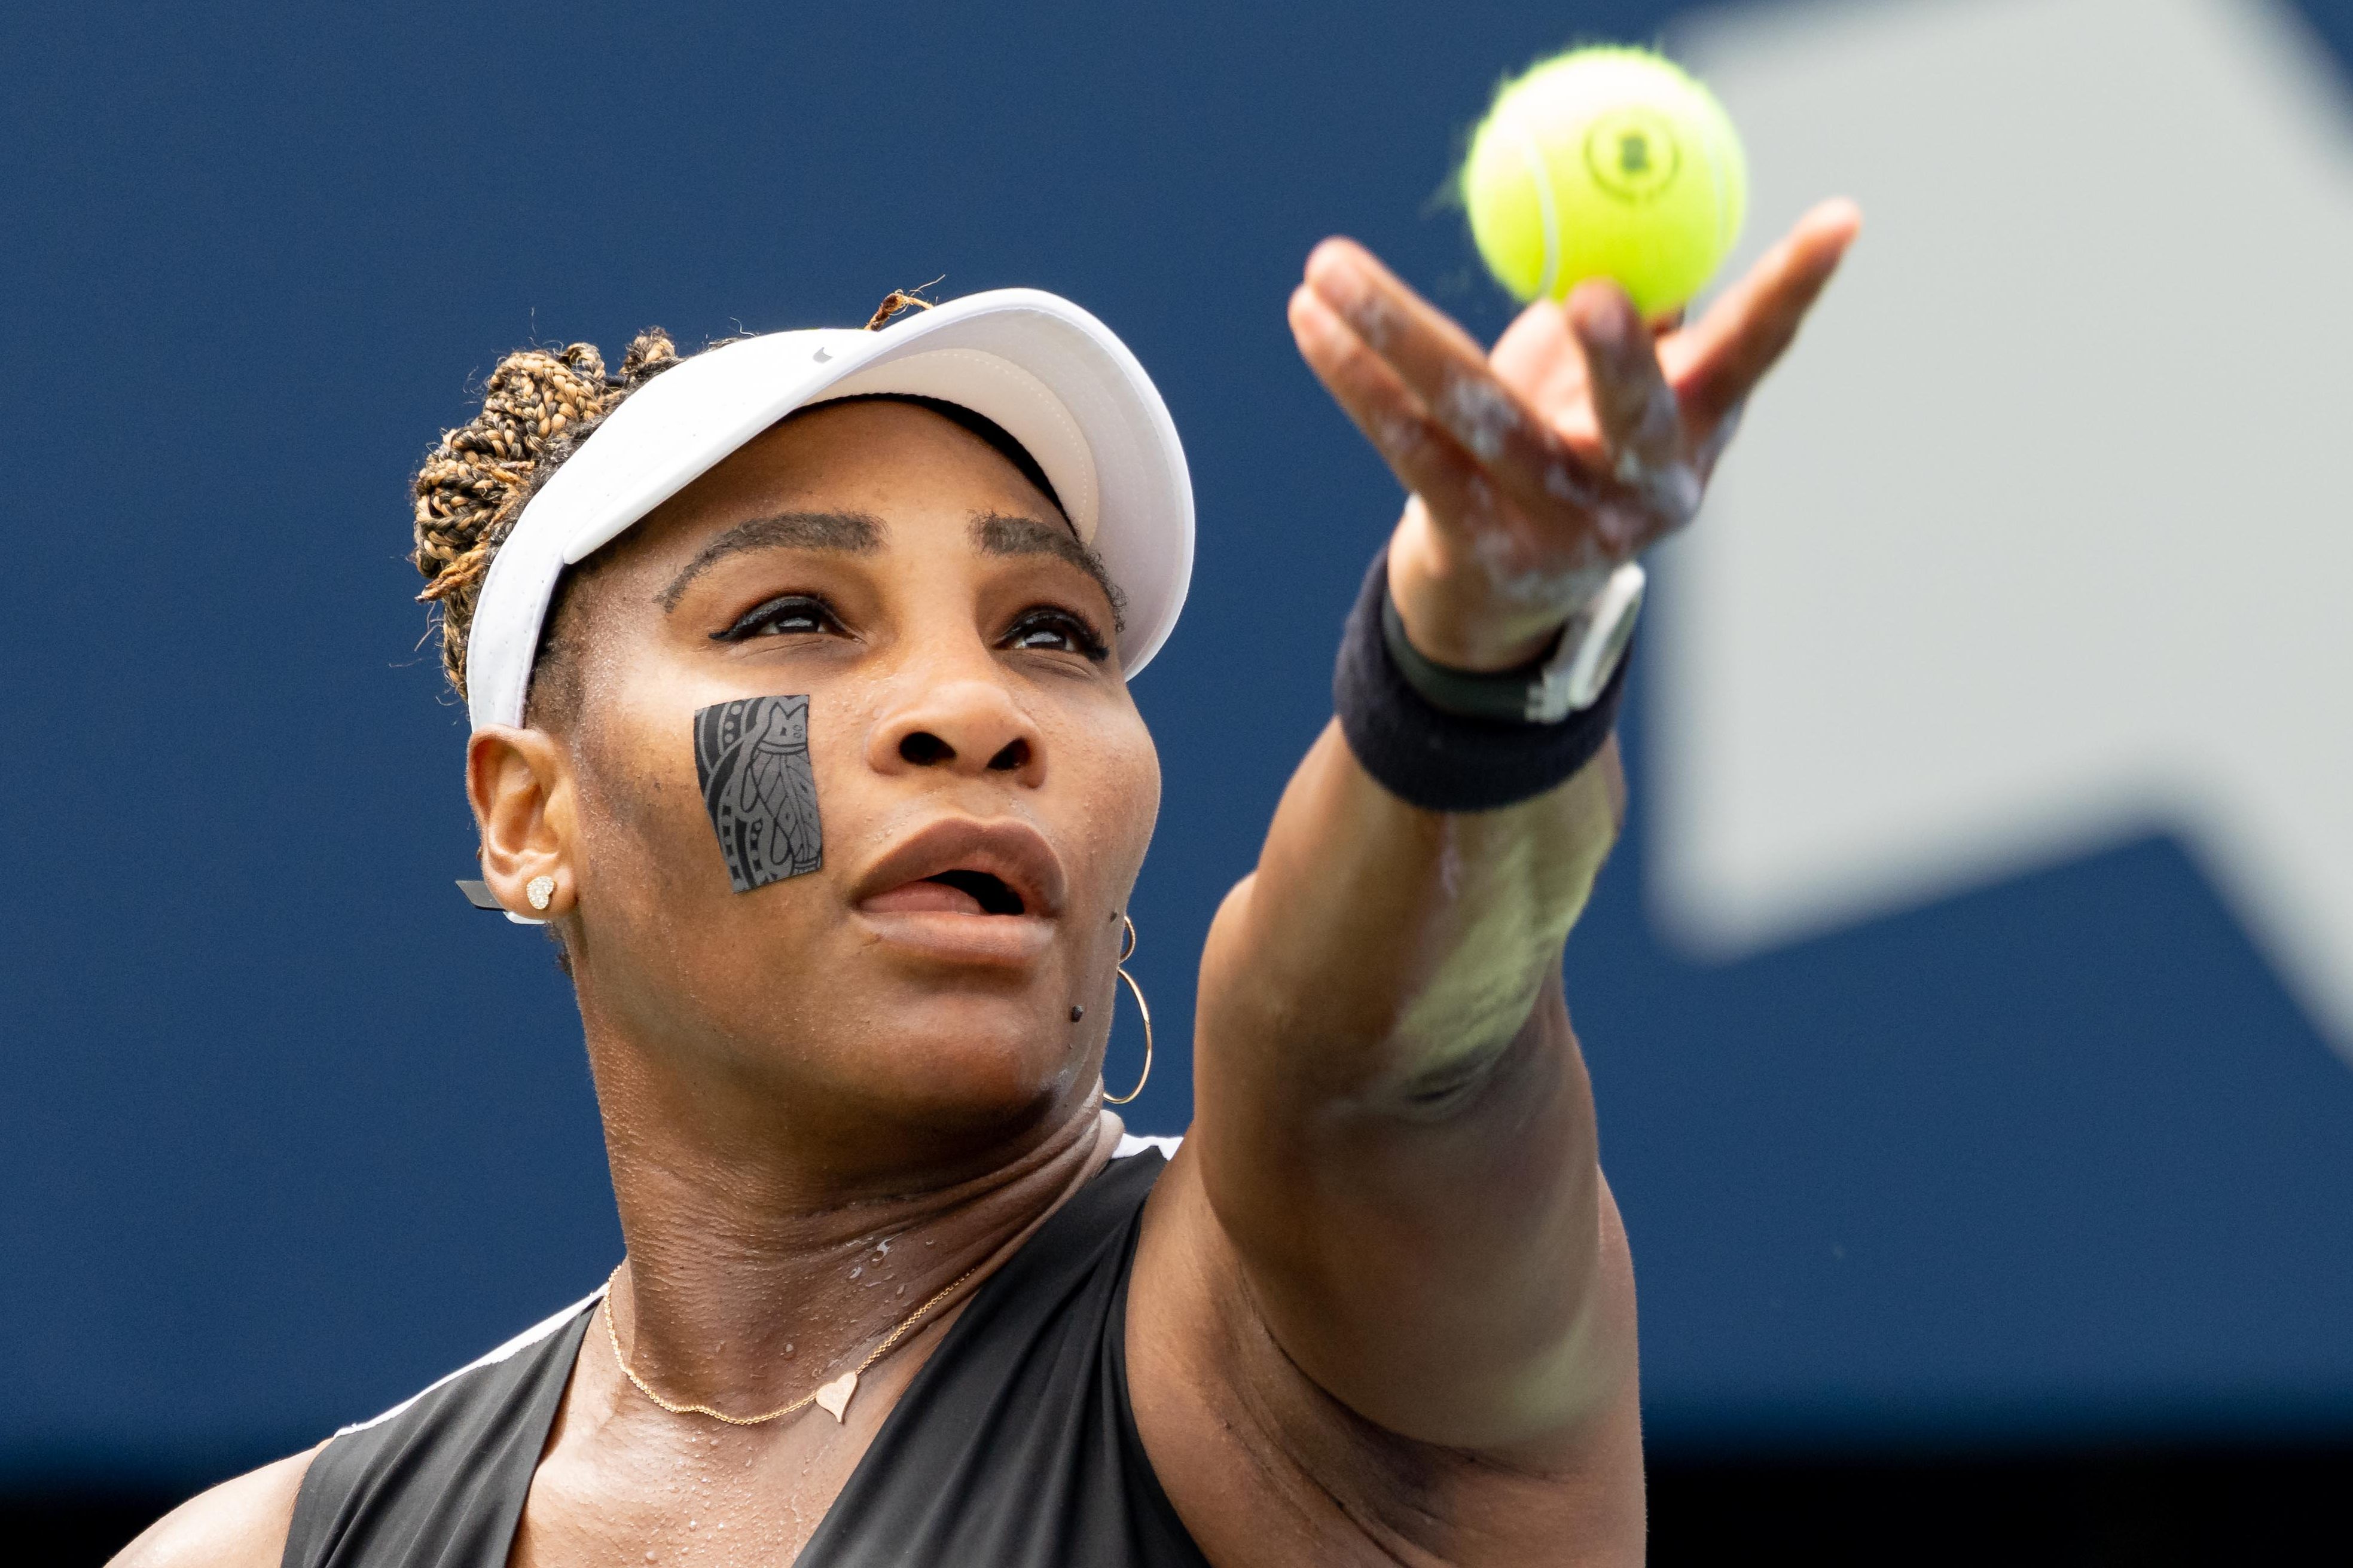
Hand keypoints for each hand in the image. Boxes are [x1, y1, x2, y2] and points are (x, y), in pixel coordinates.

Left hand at [1288, 199, 1860, 670]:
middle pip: (1632, 412)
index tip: (1843, 218)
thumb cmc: (1571, 455)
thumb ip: (1637, 319)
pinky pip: (1408, 447)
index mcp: (1692, 435)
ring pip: (1477, 413)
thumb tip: (1634, 217)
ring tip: (1328, 263)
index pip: (1756, 352)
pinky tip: (1312, 320)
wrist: (1507, 605)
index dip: (1797, 289)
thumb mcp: (1621, 401)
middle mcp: (1640, 491)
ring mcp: (1559, 527)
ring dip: (1394, 329)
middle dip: (1615, 357)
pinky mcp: (1477, 544)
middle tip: (1592, 295)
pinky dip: (1354, 376)